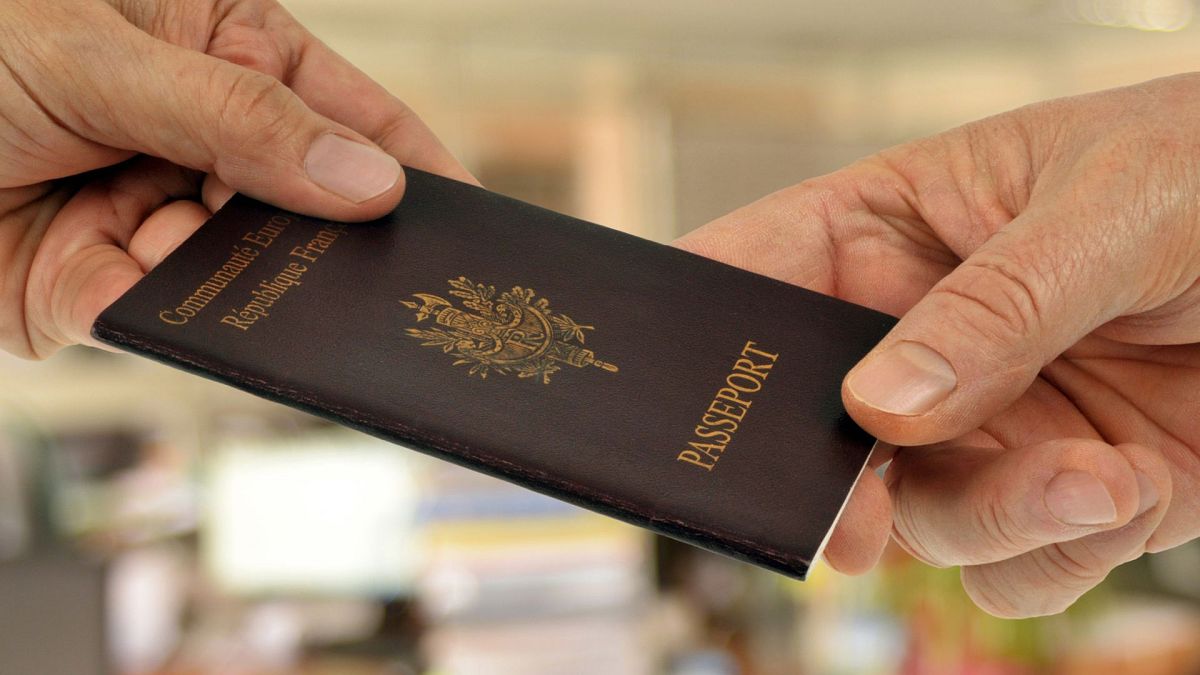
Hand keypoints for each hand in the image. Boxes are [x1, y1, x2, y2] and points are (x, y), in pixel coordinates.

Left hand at [0, 0, 473, 358]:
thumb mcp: (101, 54)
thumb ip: (241, 119)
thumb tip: (369, 178)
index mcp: (214, 49)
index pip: (336, 105)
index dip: (404, 152)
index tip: (467, 207)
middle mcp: (194, 138)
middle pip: (304, 197)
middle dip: (338, 231)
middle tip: (400, 270)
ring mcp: (155, 218)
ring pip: (248, 265)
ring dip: (256, 273)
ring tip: (261, 262)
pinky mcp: (106, 293)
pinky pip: (173, 314)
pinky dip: (183, 310)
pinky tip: (165, 271)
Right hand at [675, 73, 1199, 617]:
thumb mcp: (1112, 206)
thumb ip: (996, 305)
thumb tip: (883, 408)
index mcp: (889, 233)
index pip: (757, 276)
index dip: (705, 338)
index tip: (686, 407)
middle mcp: (914, 339)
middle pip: (813, 431)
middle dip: (837, 484)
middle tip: (859, 520)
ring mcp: (980, 422)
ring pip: (916, 519)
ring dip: (996, 517)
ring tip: (1098, 473)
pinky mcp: (1053, 490)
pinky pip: (1010, 566)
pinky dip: (1065, 551)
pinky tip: (1134, 483)